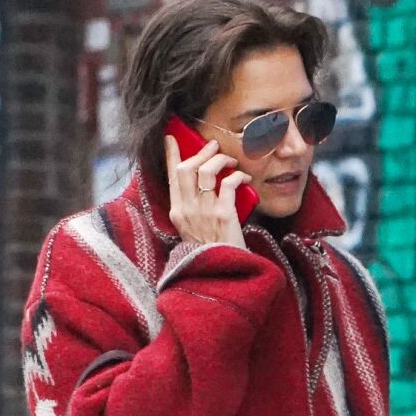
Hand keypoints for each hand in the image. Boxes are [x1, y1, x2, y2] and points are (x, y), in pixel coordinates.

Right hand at [164, 135, 247, 249]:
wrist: (221, 277)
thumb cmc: (212, 254)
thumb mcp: (192, 232)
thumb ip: (193, 210)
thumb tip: (204, 185)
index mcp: (177, 214)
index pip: (171, 177)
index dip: (171, 155)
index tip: (171, 138)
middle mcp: (187, 211)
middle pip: (187, 169)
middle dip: (201, 152)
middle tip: (213, 146)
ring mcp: (204, 212)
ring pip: (207, 171)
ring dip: (220, 160)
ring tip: (231, 161)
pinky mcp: (223, 215)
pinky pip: (228, 183)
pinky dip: (238, 176)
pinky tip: (244, 178)